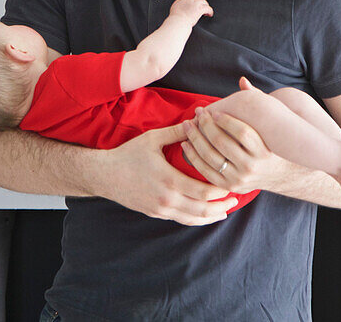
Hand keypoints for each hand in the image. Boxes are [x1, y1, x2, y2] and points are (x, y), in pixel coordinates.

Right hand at [94, 123, 234, 224]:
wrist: (105, 175)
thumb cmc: (128, 154)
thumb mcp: (153, 139)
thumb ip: (177, 132)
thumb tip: (197, 120)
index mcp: (169, 180)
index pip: (203, 191)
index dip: (220, 190)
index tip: (232, 184)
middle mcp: (167, 199)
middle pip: (202, 209)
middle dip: (221, 206)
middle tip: (236, 199)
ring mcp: (161, 209)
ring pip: (193, 219)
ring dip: (211, 216)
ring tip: (225, 210)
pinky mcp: (156, 213)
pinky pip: (181, 219)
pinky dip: (196, 219)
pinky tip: (205, 215)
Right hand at [168, 0, 212, 23]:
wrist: (178, 22)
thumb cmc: (175, 18)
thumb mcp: (175, 7)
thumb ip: (179, 4)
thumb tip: (180, 6)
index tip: (195, 2)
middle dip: (201, 0)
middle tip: (202, 5)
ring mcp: (196, 3)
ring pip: (205, 2)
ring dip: (206, 6)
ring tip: (206, 11)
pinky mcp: (201, 9)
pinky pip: (209, 8)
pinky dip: (210, 11)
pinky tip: (210, 14)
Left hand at [180, 103, 289, 193]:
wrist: (277, 174)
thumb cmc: (268, 143)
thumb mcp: (267, 126)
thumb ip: (255, 103)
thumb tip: (242, 80)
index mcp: (262, 150)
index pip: (242, 132)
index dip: (226, 120)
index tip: (214, 111)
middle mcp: (252, 166)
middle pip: (223, 143)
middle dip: (206, 126)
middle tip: (197, 113)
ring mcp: (239, 178)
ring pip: (211, 157)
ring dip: (195, 139)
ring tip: (187, 125)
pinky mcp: (229, 186)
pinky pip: (205, 170)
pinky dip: (193, 156)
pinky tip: (186, 143)